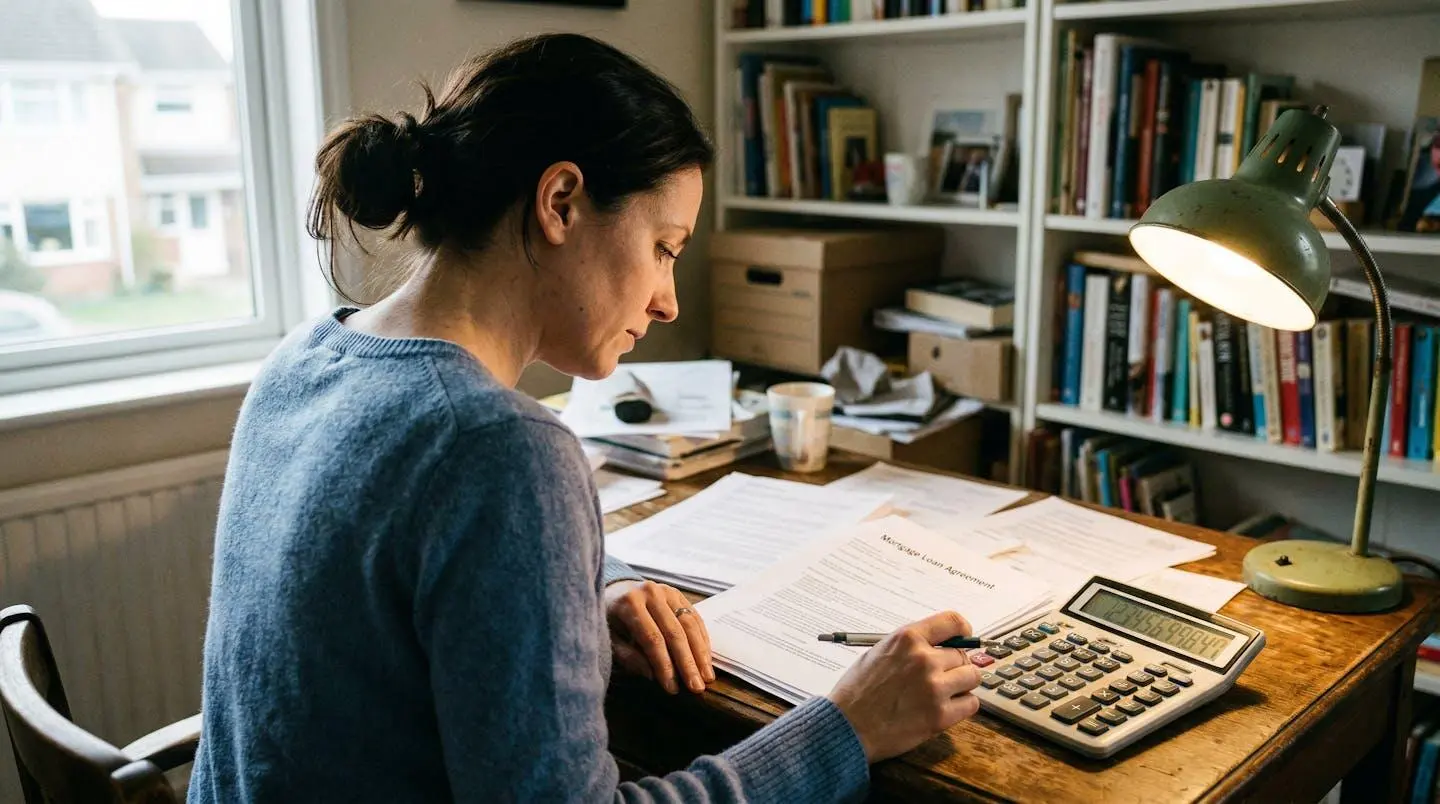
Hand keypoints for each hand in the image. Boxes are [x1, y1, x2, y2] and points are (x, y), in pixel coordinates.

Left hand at [604, 580, 714, 694]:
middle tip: (696, 688)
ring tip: (707, 677)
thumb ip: (629, 658)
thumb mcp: (611, 641)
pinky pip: (695, 618)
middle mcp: (651, 593)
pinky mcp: (678, 594)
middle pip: (674, 632)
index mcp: (630, 604)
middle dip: (687, 663)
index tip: (672, 688)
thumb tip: (653, 676)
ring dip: (700, 654)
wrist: (615, 590)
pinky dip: (702, 640)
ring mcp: (667, 591)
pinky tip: (706, 659)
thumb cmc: (611, 621)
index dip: (664, 665)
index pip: (652, 638)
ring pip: (689, 625)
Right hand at [826, 611, 982, 761]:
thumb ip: (908, 647)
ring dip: (961, 684)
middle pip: (962, 654)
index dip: (963, 630)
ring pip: (971, 677)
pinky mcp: (940, 716)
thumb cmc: (857, 692)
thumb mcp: (878, 652)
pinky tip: (946, 707)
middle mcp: (924, 659)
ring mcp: (934, 688)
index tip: (964, 637)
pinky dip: (962, 705)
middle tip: (941, 676)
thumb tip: (936, 645)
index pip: (952, 622)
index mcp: (907, 639)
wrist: (847, 727)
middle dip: (954, 665)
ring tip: (945, 692)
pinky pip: (971, 704)